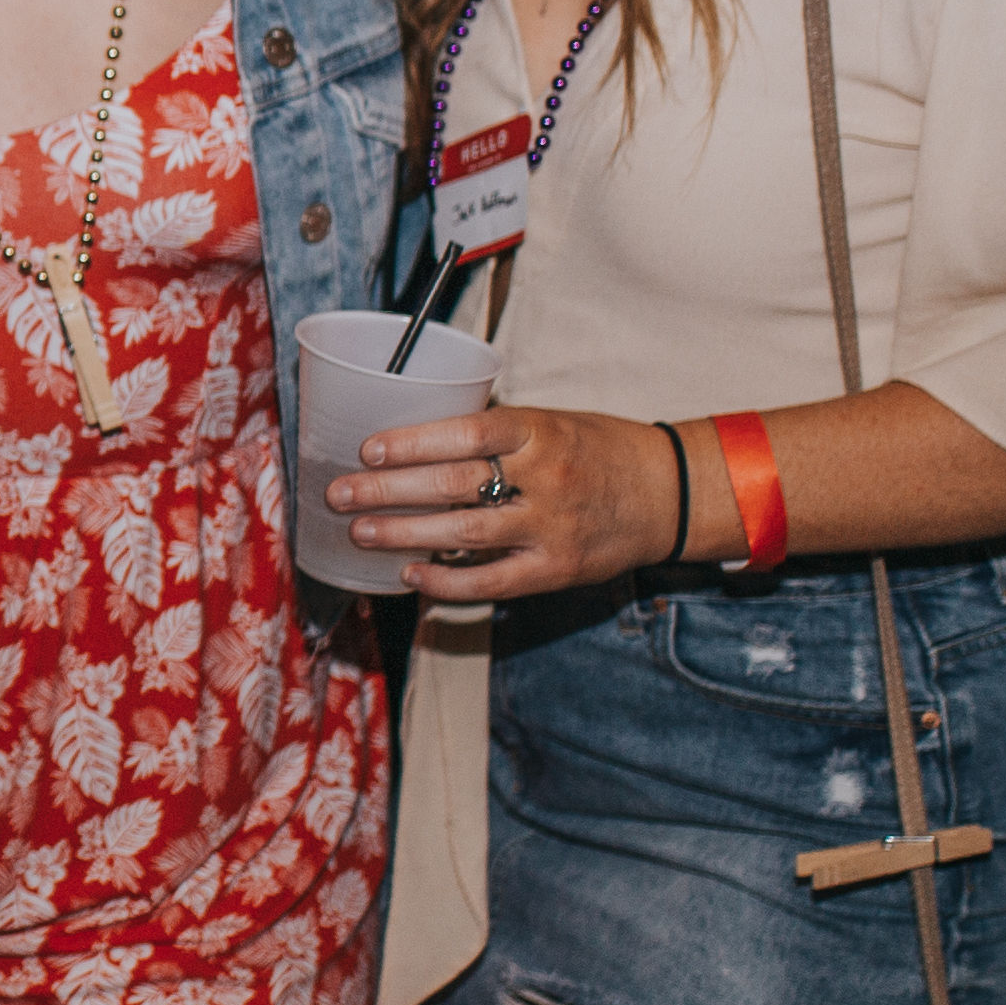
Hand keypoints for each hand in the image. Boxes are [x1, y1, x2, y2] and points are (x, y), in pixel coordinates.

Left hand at [332, 406, 688, 604]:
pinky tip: (410, 574)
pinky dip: (446, 581)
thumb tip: (414, 440)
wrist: (666, 493)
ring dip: (404, 534)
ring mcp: (551, 527)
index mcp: (541, 431)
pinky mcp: (555, 569)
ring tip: (359, 532)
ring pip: (464, 533)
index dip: (414, 442)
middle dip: (388, 490)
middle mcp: (547, 478)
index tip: (368, 449)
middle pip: (454, 484)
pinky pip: (490, 581)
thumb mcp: (550, 422)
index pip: (468, 433)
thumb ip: (494, 434)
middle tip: (339, 494)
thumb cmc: (595, 449)